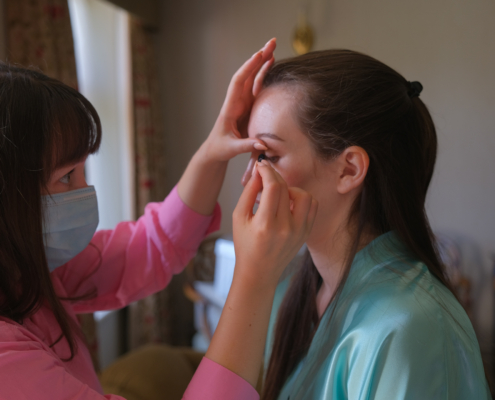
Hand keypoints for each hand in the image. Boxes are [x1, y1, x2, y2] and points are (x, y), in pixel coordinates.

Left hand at [201, 38, 276, 162]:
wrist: (215, 150)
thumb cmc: (220, 149)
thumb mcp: (232, 149)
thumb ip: (246, 145)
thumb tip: (263, 144)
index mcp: (230, 107)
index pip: (238, 83)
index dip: (248, 69)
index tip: (258, 55)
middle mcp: (236, 100)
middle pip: (247, 74)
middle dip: (258, 57)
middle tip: (272, 42)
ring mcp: (243, 101)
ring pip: (252, 77)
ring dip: (262, 62)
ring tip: (273, 47)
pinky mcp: (249, 106)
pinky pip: (256, 86)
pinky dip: (263, 73)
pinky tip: (271, 63)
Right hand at [233, 160, 317, 287]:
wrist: (259, 272)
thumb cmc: (245, 245)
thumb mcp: (239, 217)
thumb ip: (249, 192)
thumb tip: (259, 171)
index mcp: (266, 225)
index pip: (273, 187)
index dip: (267, 171)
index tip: (261, 165)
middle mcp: (286, 228)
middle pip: (286, 188)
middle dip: (274, 176)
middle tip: (265, 177)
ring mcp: (299, 231)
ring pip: (304, 195)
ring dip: (290, 189)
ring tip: (278, 195)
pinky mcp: (306, 232)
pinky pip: (312, 206)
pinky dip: (301, 199)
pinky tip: (288, 203)